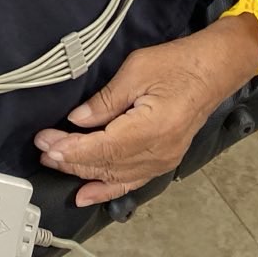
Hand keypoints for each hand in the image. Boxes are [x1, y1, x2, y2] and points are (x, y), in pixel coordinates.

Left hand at [33, 22, 257, 207]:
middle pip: (104, 164)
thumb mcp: (136, 70)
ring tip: (56, 164)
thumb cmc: (179, 63)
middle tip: (43, 148)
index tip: (46, 141)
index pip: (100, 147)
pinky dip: (106, 190)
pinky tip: (86, 194)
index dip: (69, 148)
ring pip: (114, 175)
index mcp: (150, 128)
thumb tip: (77, 120)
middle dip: (70, 159)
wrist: (214, 69)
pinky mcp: (164, 160)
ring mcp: (163, 159)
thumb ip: (105, 101)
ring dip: (82, 172)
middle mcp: (158, 151)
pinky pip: (131, 181)